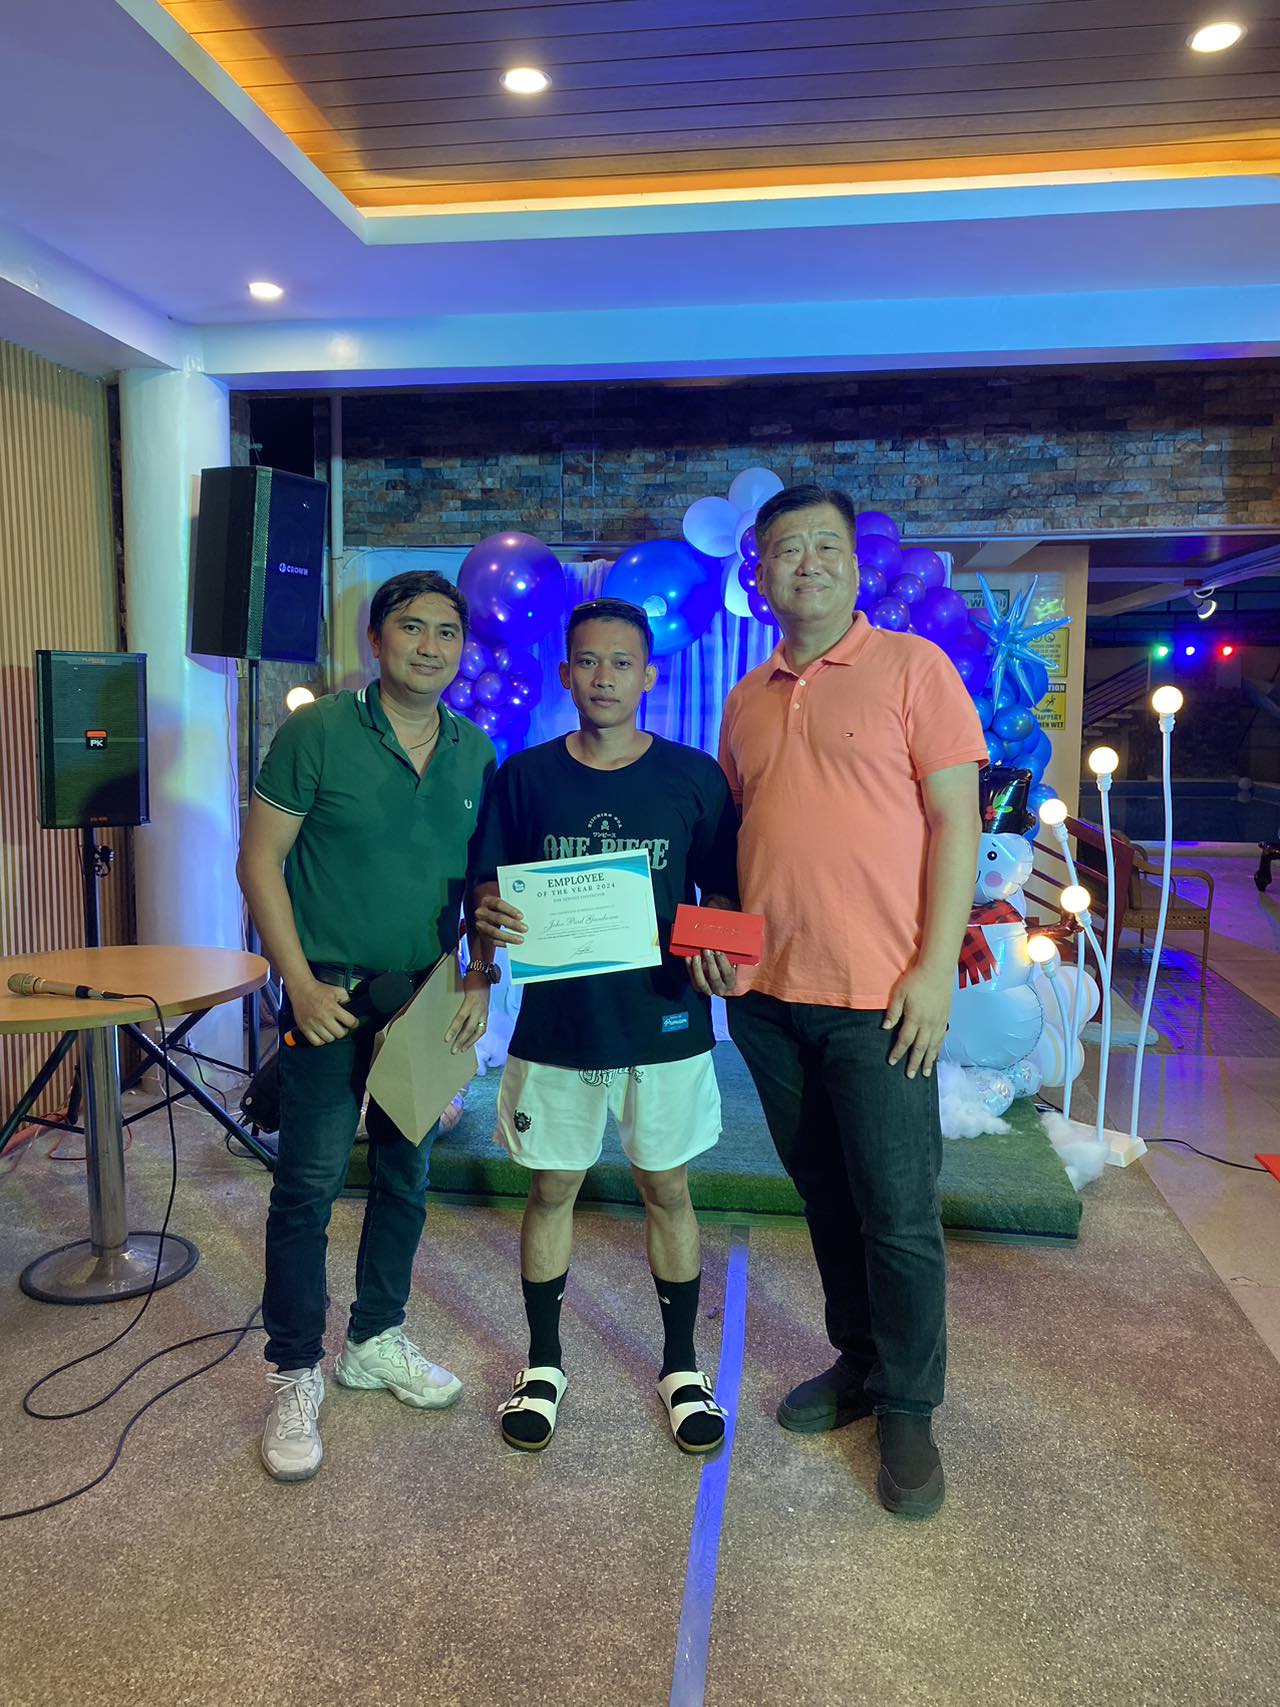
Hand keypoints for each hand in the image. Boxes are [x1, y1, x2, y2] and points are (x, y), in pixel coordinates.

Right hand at [288, 977, 357, 1046]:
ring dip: (333, 1035)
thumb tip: (351, 1011)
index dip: (355, 1023)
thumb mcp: (338, 990)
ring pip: (329, 1039)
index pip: (350, 1022)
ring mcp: (313, 1024)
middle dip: (344, 1030)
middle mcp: (323, 1017)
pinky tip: (322, 1034)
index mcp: (332, 1008)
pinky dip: (321, 1040)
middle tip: (342, 1027)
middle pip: (340, 1034)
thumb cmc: (319, 990)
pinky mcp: (304, 1028)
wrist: (301, 989)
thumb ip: (347, 1000)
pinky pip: (316, 1042)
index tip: (353, 1023)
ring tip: (332, 1030)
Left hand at [445, 987, 489, 1055]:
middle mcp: (478, 1009)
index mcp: (470, 1002)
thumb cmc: (470, 981)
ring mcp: (484, 1012)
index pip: (460, 1019)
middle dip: (461, 1041)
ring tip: (462, 1050)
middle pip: (470, 1029)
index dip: (453, 1030)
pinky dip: (477, 1036)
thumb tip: (447, 1017)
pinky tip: (471, 1042)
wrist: (484, 975)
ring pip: (479, 1031)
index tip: (446, 1040)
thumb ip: (456, 1003)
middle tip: (453, 1051)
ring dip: (470, 1042)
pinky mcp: (487, 1013)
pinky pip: (483, 1028)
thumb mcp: (460, 990)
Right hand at [473, 894, 525, 947]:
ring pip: (494, 931)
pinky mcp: (482, 935)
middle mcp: (481, 912)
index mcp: (487, 901)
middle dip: (512, 924)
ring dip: (508, 936)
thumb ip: (510, 909)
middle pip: (497, 918)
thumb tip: (523, 918)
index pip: (498, 903)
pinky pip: (492, 940)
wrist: (486, 916)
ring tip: (520, 939)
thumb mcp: (502, 905)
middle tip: (525, 928)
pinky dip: (503, 943)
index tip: (521, 916)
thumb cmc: (499, 909)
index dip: (510, 910)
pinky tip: (511, 944)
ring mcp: (480, 924)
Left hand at [688, 948, 737, 998]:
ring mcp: (708, 989)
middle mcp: (720, 989)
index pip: (727, 974)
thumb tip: (729, 946)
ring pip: (701, 982)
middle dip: (710, 962)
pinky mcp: (698, 987)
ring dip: (698, 968)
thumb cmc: (730, 967)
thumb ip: (734, 957)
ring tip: (696, 956)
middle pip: (714, 977)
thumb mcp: (736, 963)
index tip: (718, 951)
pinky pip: (693, 979)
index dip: (723, 962)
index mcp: (731, 983)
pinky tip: (688, 959)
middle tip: (707, 950)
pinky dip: (690, 969)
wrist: (723, 979)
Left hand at [881, 963, 952, 1078]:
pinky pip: (942, 1038)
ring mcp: (939, 1022)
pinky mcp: (945, 1018)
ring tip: (926, 1073)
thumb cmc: (915, 979)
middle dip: (915, 1063)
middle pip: (920, 1048)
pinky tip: (936, 1054)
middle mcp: (928, 1024)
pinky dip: (938, 1049)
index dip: (898, 1052)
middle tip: (910, 1076)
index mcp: (915, 1018)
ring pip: (933, 1046)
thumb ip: (893, 1011)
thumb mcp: (899, 993)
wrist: (938, 970)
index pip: (904, 1040)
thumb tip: (885, 1028)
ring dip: (929, 1060)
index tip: (892, 1063)